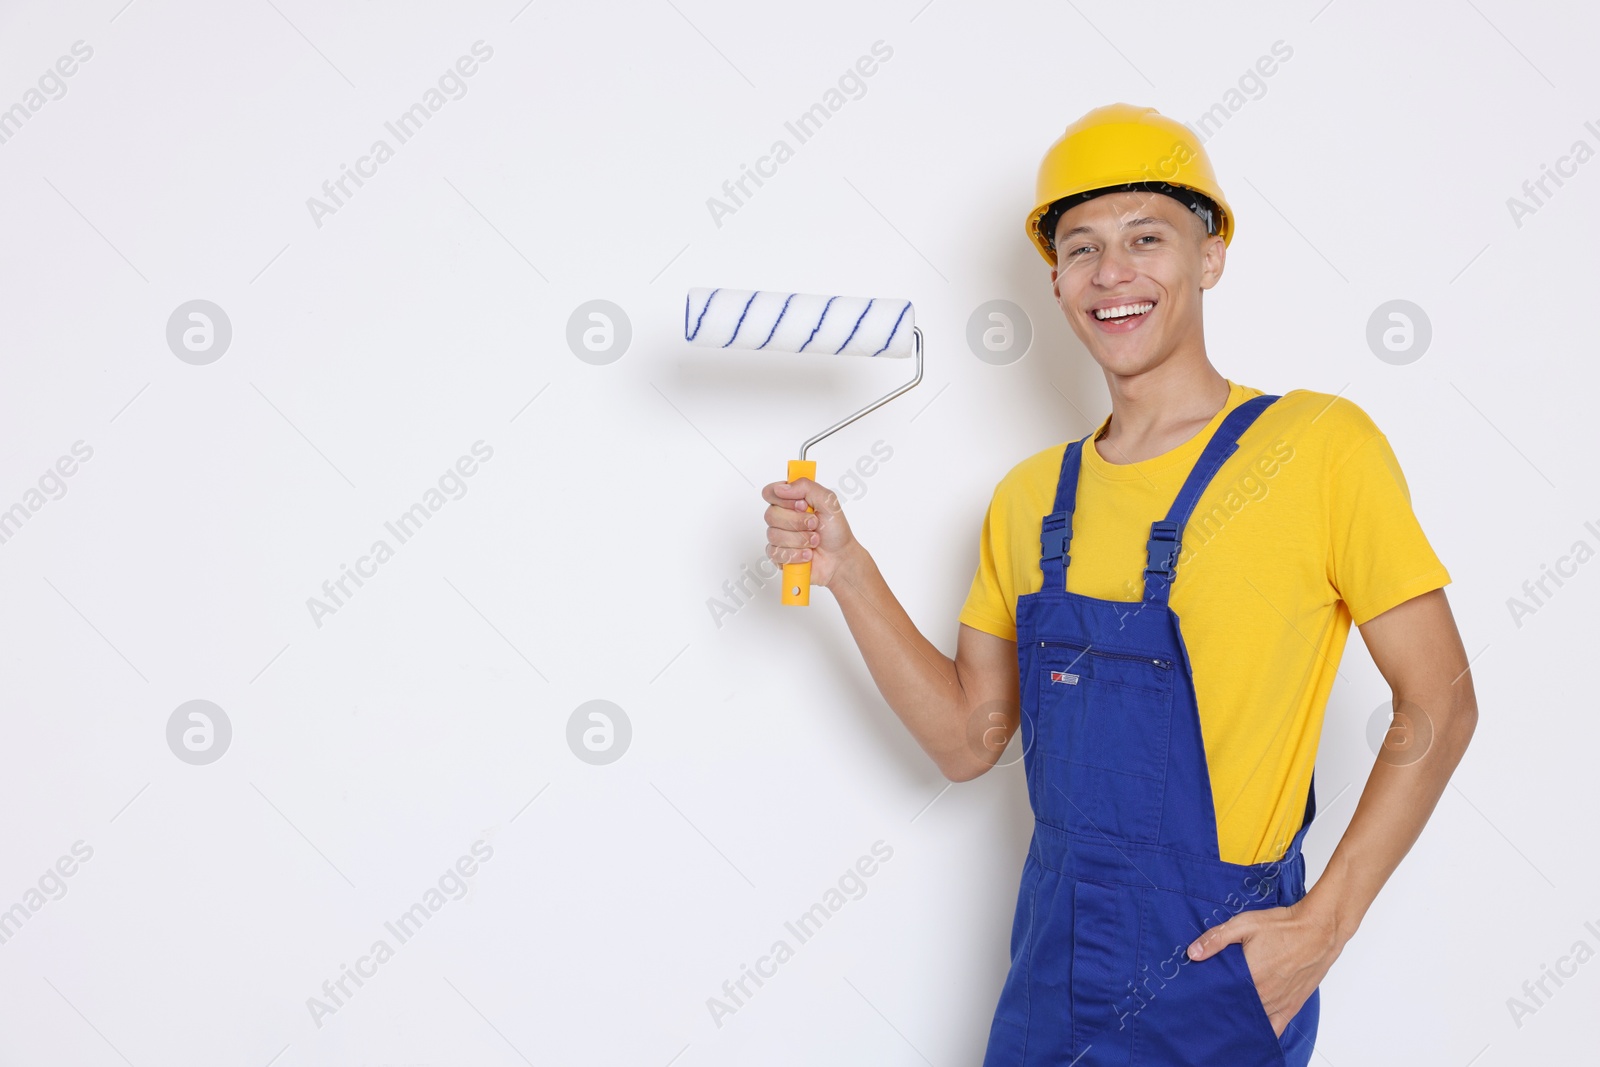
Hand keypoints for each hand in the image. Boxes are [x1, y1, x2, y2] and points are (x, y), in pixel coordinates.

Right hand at [761, 476, 859, 588]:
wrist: (840, 558)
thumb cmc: (835, 530)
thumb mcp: (828, 501)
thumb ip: (806, 486)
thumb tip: (782, 488)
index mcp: (791, 500)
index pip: (770, 492)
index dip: (783, 499)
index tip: (803, 505)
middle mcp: (782, 517)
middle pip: (771, 514)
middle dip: (797, 522)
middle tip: (814, 525)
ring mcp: (778, 537)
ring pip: (773, 535)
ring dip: (800, 539)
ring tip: (814, 541)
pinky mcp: (778, 555)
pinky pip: (775, 553)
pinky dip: (795, 554)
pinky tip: (807, 554)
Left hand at [1186, 898, 1344, 1037]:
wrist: (1319, 930)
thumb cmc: (1283, 926)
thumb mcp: (1244, 924)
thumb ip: (1216, 939)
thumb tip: (1192, 953)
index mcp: (1250, 975)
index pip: (1220, 993)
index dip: (1208, 993)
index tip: (1199, 990)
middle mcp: (1264, 995)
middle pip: (1235, 1008)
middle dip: (1222, 1005)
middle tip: (1211, 999)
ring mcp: (1279, 1003)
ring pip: (1253, 1020)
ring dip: (1240, 1017)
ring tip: (1228, 1011)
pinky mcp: (1292, 1006)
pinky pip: (1275, 1028)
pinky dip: (1263, 1030)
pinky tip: (1252, 1029)